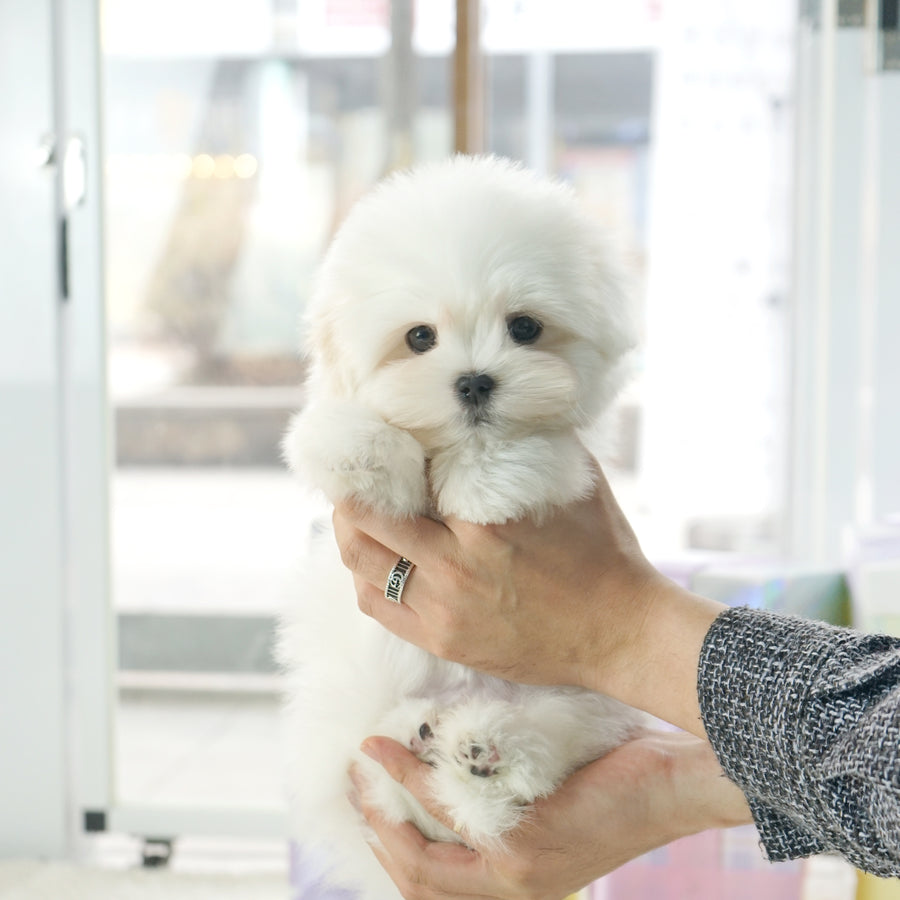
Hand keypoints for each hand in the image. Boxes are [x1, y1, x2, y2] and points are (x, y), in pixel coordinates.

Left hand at [333, 466, 725, 732]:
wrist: (622, 633)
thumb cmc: (605, 553)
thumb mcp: (577, 481)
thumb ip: (533, 442)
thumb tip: (502, 409)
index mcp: (484, 520)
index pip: (404, 479)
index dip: (381, 456)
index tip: (373, 440)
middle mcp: (455, 565)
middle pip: (365, 521)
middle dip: (348, 492)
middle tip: (351, 476)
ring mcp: (445, 608)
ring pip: (363, 566)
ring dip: (350, 533)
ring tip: (355, 515)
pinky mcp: (444, 640)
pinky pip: (378, 607)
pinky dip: (365, 577)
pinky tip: (375, 561)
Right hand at [349, 731, 752, 899]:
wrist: (678, 785)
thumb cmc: (620, 776)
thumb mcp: (557, 794)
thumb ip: (510, 789)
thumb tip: (466, 750)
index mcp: (520, 884)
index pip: (435, 887)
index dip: (391, 851)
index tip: (370, 806)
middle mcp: (512, 892)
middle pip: (414, 884)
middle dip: (374, 835)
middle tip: (354, 787)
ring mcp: (516, 876)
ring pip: (418, 859)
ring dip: (380, 812)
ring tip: (362, 768)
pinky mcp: (524, 849)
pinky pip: (445, 810)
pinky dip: (409, 778)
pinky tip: (392, 747)